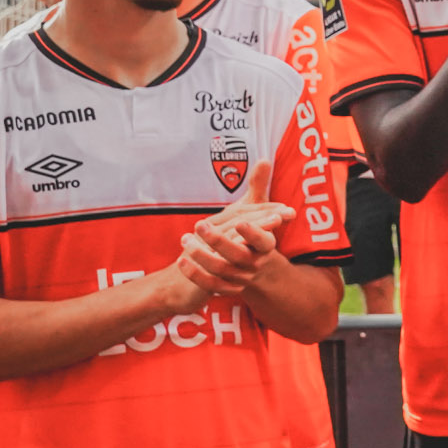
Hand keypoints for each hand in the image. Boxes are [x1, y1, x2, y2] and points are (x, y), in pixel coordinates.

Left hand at [173, 161, 294, 297]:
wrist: (253, 270)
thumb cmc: (253, 235)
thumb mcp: (256, 211)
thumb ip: (259, 187)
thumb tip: (265, 160)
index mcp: (266, 245)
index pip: (264, 240)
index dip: (253, 232)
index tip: (240, 222)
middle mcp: (256, 263)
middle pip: (238, 255)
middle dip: (219, 240)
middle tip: (200, 224)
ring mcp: (241, 277)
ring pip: (221, 269)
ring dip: (201, 255)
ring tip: (185, 240)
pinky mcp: (226, 288)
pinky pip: (210, 284)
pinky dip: (195, 273)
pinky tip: (181, 261)